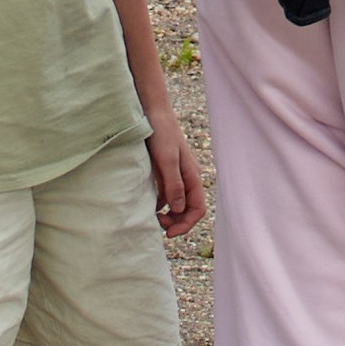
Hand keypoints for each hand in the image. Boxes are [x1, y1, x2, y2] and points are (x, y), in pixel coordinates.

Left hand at [144, 110, 208, 237]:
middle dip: (176, 222)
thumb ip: (174, 184)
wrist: (152, 112)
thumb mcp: (166, 160)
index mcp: (192, 176)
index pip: (198, 209)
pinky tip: (147, 205)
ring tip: (152, 218)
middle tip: (158, 226)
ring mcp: (175, 176)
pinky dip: (159, 204)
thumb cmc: (161, 133)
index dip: (186, 224)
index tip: (169, 233)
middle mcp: (186, 178)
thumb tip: (179, 209)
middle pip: (188, 209)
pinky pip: (165, 195)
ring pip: (176, 204)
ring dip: (168, 215)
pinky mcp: (164, 172)